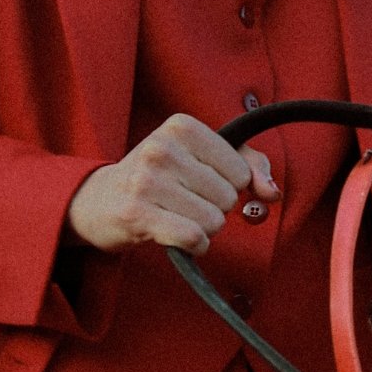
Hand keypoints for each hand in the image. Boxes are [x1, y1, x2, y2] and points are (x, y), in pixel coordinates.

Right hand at [65, 113, 278, 255]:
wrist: (98, 201)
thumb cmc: (159, 177)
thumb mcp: (200, 158)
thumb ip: (249, 166)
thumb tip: (272, 192)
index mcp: (181, 126)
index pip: (240, 170)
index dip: (229, 186)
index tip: (202, 183)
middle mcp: (161, 148)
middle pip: (228, 197)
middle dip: (214, 208)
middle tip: (185, 202)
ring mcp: (146, 180)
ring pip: (213, 220)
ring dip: (204, 229)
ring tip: (177, 217)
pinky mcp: (137, 213)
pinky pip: (193, 237)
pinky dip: (196, 245)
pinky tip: (178, 237)